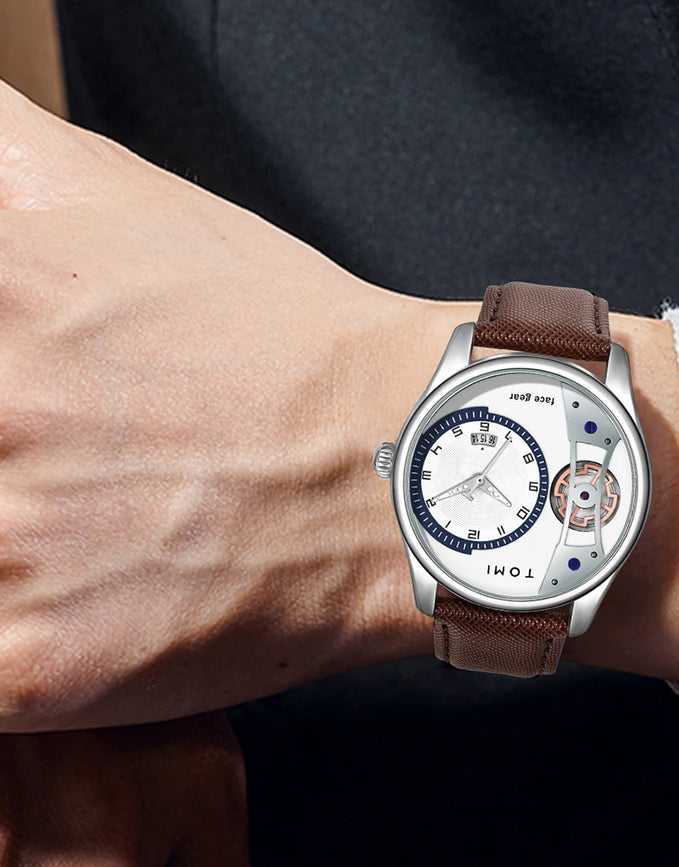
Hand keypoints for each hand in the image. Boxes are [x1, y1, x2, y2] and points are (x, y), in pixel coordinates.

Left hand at [0, 77, 678, 729]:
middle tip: (39, 466)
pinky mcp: (33, 666)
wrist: (401, 466)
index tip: (8, 414)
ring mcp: (6, 549)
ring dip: (4, 550)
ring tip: (67, 530)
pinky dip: (3, 654)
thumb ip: (0, 151)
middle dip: (0, 463)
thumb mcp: (118, 191)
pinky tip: (55, 617)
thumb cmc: (283, 342)